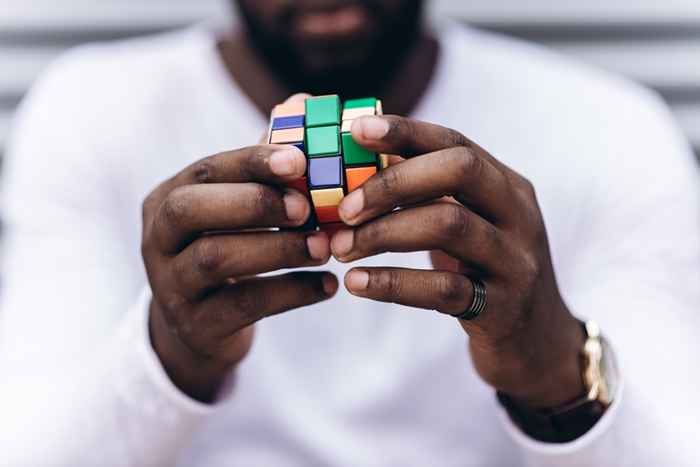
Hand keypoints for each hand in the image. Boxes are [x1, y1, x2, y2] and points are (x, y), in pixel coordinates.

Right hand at [142, 119, 336, 401]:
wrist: (201, 328)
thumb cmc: (229, 250)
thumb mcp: (235, 211)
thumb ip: (264, 165)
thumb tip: (303, 102)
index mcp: (167, 199)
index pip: (205, 171)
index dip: (251, 162)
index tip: (299, 161)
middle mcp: (157, 238)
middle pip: (190, 209)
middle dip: (253, 202)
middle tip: (308, 208)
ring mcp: (170, 285)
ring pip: (216, 258)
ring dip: (278, 248)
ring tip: (326, 247)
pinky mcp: (195, 325)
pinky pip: (243, 305)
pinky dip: (291, 293)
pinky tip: (328, 285)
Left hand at [330, 115, 584, 407]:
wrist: (537, 343)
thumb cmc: (485, 274)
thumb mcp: (469, 227)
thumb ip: (430, 195)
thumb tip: (361, 161)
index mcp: (507, 186)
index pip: (456, 142)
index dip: (405, 131)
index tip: (355, 130)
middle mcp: (519, 215)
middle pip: (459, 170)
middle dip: (392, 182)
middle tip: (344, 207)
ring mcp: (515, 260)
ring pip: (448, 224)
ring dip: (383, 232)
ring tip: (339, 248)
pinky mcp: (503, 308)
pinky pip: (443, 289)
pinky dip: (392, 283)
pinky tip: (355, 283)